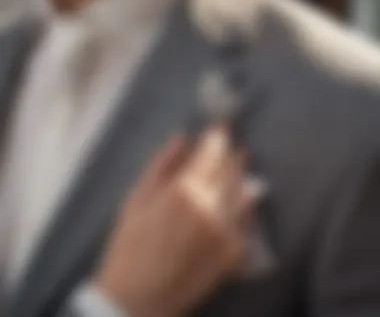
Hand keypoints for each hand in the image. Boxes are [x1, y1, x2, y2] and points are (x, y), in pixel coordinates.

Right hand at [95, 126, 253, 316]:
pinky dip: (244, 203)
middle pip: (230, 169)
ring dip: (241, 174)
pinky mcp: (234, 252)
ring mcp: (226, 231)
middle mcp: (210, 207)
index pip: (211, 153)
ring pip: (243, 191)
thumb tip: (182, 138)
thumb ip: (162, 165)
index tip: (221, 126)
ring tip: (242, 161)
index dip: (218, 136)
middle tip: (233, 143)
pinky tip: (243, 194)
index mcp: (183, 191)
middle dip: (231, 153)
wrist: (137, 299)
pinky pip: (246, 219)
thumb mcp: (137, 199)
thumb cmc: (130, 245)